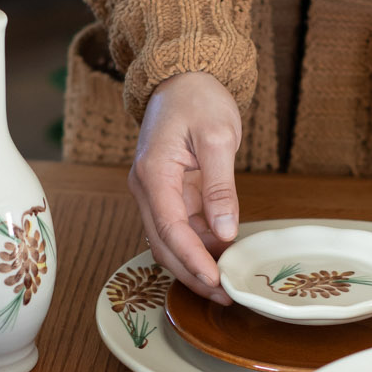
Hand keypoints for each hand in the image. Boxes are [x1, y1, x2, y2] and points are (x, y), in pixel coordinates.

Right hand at [128, 73, 242, 300]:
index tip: (216, 281)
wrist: (182, 77)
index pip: (170, 229)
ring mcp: (155, 192)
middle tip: (223, 295)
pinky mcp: (168, 193)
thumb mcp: (218, 137)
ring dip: (193, 264)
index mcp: (153, 173)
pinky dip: (198, 246)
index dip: (193, 260)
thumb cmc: (198, 97)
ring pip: (169, 241)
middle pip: (163, 244)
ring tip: (224, 284)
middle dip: (191, 273)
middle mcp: (146, 187)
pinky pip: (180, 228)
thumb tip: (225, 231)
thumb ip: (221, 187)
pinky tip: (220, 258)